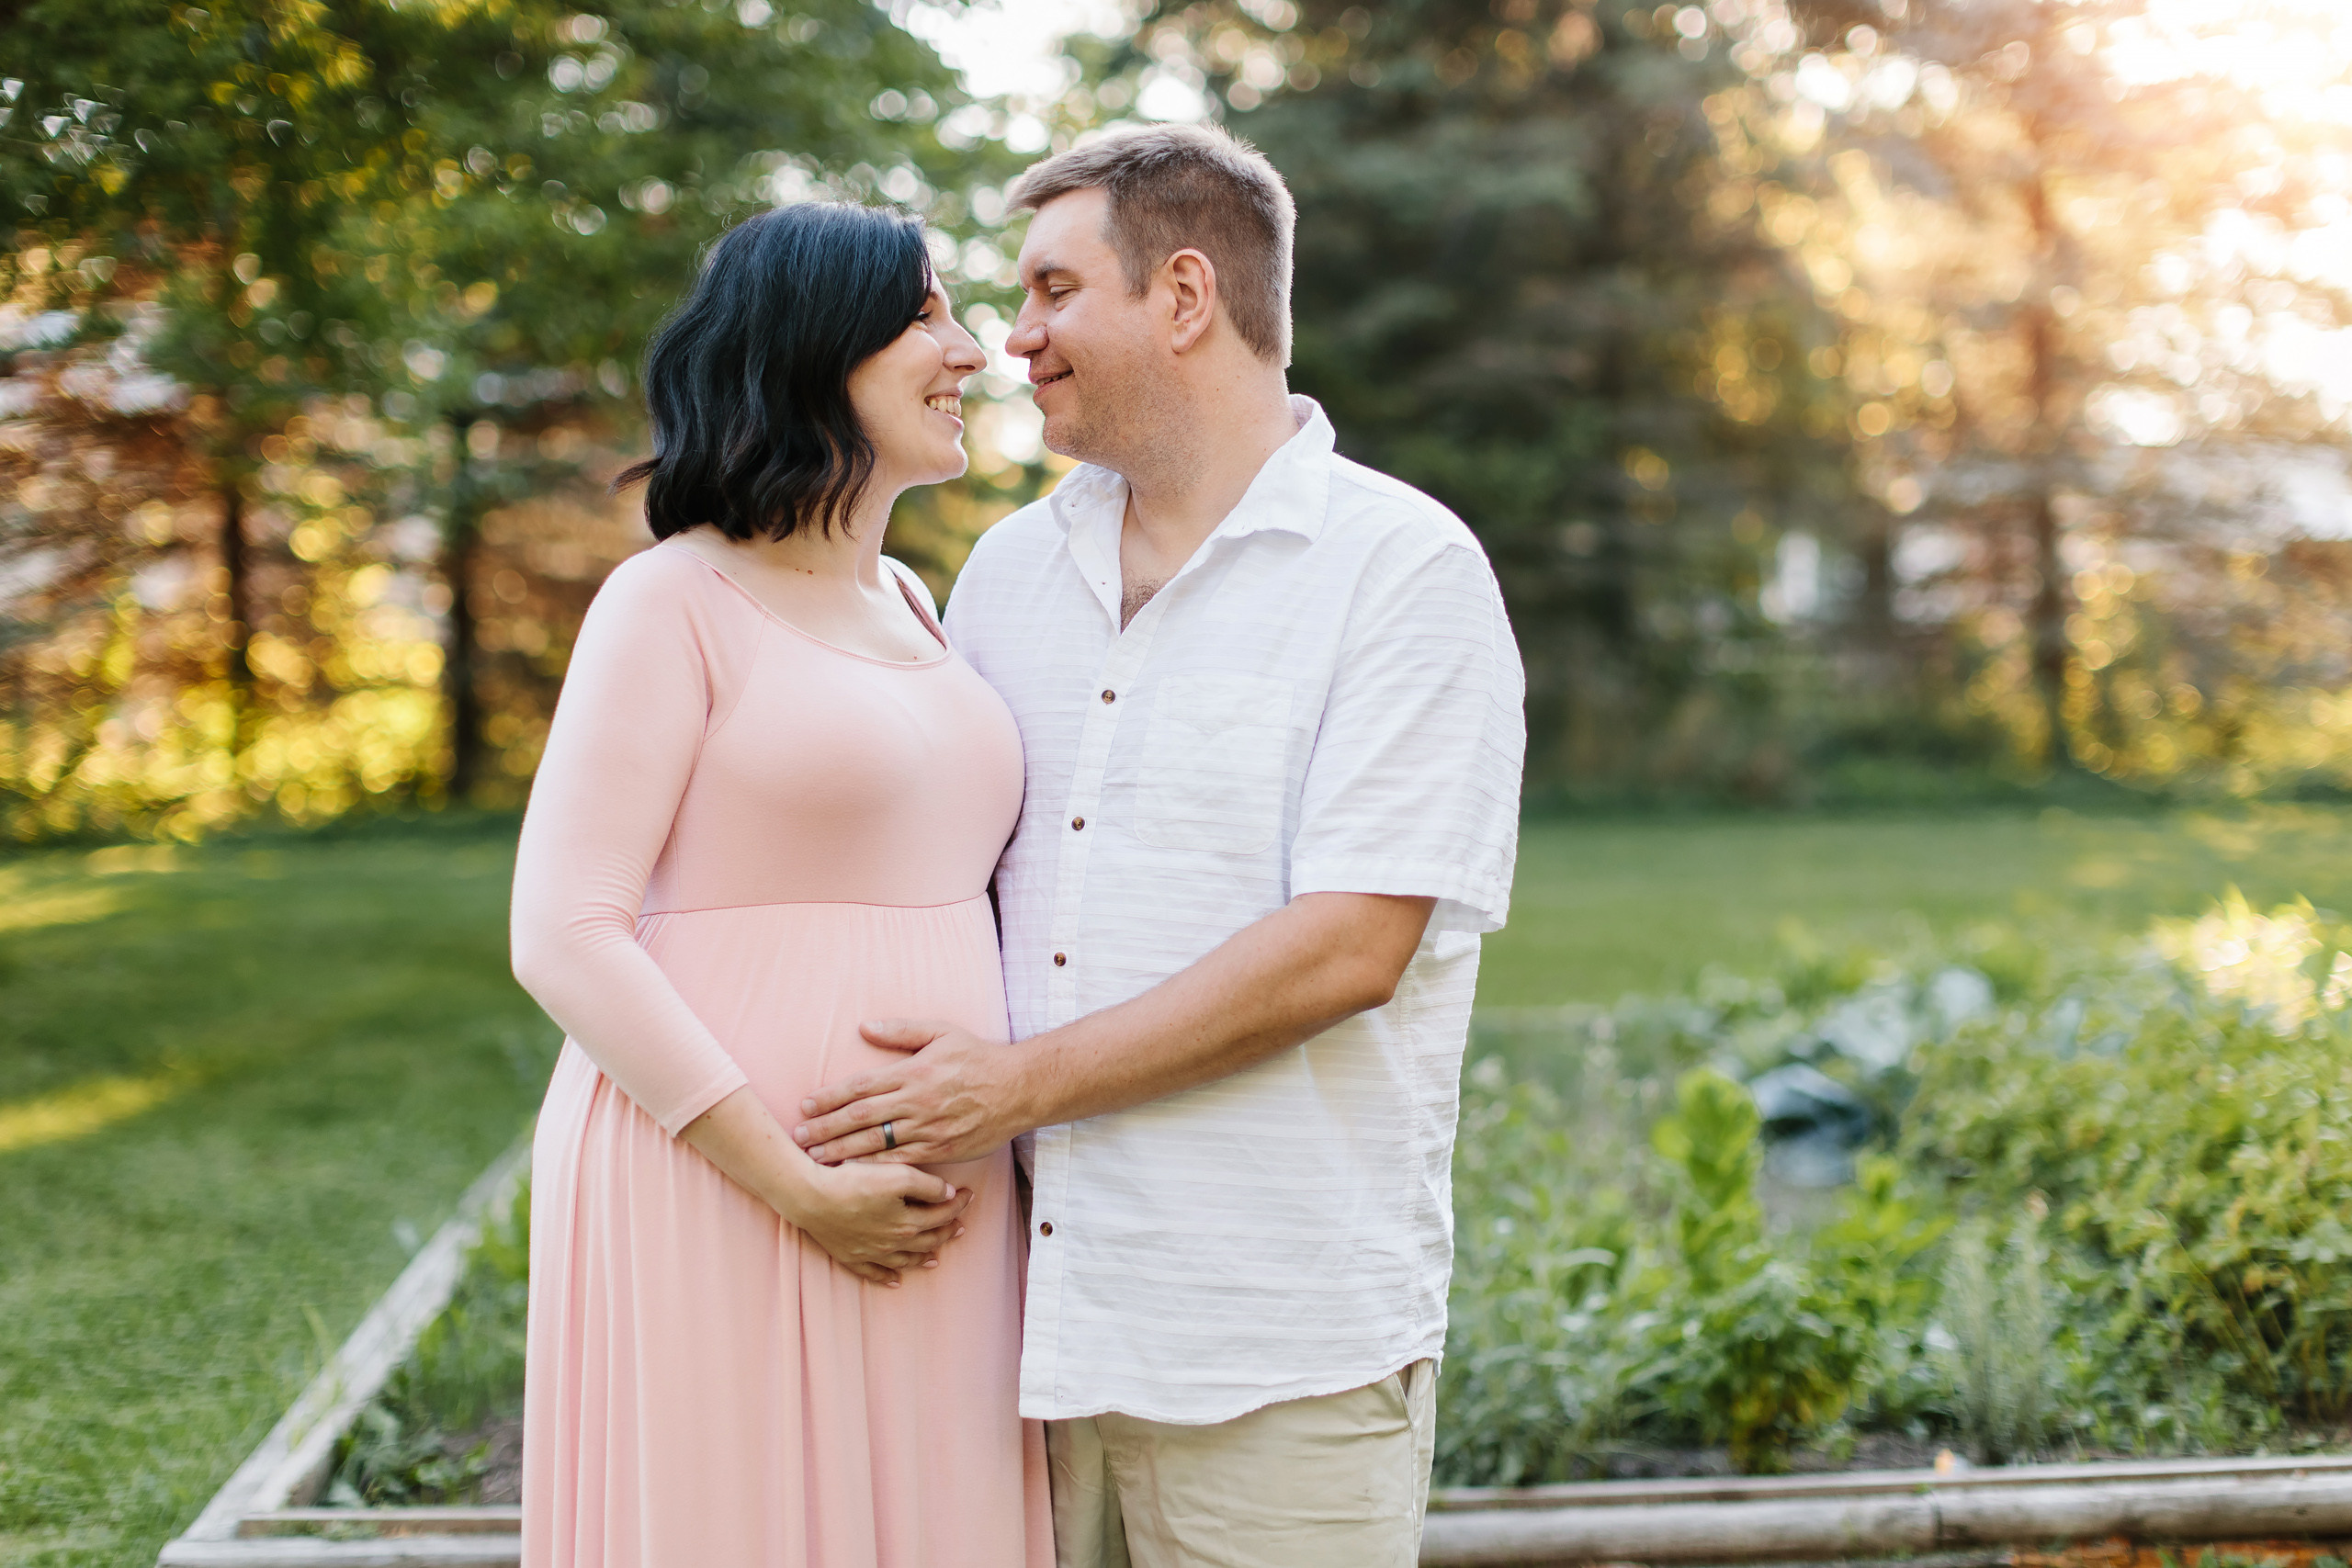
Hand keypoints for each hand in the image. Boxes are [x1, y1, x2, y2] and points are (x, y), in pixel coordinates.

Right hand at [789, 1159, 972, 1286]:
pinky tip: (896, 1280)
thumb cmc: (854, 1181)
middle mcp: (893, 1243)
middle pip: (928, 1240)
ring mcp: (871, 1253)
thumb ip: (928, 1186)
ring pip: (905, 1260)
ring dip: (923, 1257)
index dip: (959, 1204)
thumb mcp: (898, 1175)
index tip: (970, 1194)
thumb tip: (949, 1194)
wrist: (811, 1197)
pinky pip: (874, 1273)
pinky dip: (888, 1277)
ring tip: (936, 1257)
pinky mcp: (851, 1256)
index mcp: (909, 1223)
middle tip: (959, 1224)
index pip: (942, 1215)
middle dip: (947, 1231)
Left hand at [794, 1019, 1025, 1166]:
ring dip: (842, 1152)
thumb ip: (901, 1030)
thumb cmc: (979, 1057)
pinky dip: (875, 1169)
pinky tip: (854, 1174)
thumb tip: (863, 1027)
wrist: (1020, 1088)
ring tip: (815, 1159)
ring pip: (876, 1143)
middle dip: (826, 1128)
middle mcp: (917, 1102)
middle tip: (798, 1136)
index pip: (861, 1086)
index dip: (829, 1097)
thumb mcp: (942, 1032)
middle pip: (860, 1118)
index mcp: (913, 1072)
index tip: (806, 1105)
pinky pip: (901, 1163)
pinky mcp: (941, 1151)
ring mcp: (928, 1130)